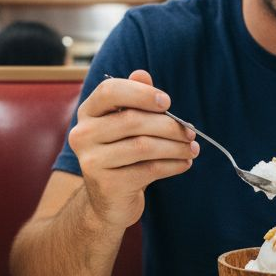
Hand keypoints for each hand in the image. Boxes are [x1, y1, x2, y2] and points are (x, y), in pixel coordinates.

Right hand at [67, 70, 198, 227]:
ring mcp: (91, 161)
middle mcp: (83, 134)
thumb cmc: (122, 154)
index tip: (167, 103)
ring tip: (192, 149)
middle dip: (169, 125)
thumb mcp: (127, 124)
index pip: (110, 91)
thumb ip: (134, 98)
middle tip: (191, 132)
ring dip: (175, 146)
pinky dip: (172, 165)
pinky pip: (148, 169)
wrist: (108, 200)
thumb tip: (142, 75)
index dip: (141, 94)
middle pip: (132, 120)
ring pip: (143, 146)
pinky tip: (184, 163)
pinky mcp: (107, 184)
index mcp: (88, 112)